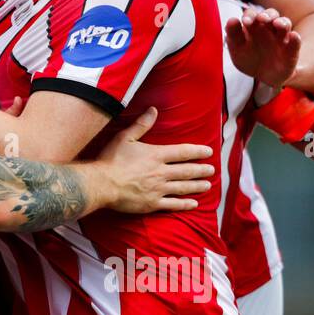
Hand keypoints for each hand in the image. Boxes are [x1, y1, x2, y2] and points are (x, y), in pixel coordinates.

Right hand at [93, 107, 213, 212]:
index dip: (197, 151)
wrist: (102, 184)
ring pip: (183, 188)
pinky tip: (193, 203)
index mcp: (156, 155)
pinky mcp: (152, 203)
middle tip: (212, 170)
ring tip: (207, 185)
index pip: (183, 152)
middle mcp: (161, 172)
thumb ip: (141, 124)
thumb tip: (153, 110)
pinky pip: (172, 204)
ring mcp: (158, 189)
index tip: (209, 152)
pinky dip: (184, 204)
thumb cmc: (111, 159)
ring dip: (197, 186)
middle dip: (201, 170)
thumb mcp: (125, 137)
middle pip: (187, 171)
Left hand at [225, 6, 300, 87]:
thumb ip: (233, 35)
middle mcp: (269, 28)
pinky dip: (295, 38)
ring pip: (285, 23)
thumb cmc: (249, 59)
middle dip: (266, 15)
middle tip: (262, 19)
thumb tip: (231, 19)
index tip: (246, 22)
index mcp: (253, 26)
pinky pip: (295, 41)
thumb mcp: (237, 49)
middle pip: (270, 14)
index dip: (250, 15)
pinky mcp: (292, 49)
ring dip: (282, 22)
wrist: (265, 77)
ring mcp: (282, 37)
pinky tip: (293, 36)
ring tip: (278, 24)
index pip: (252, 14)